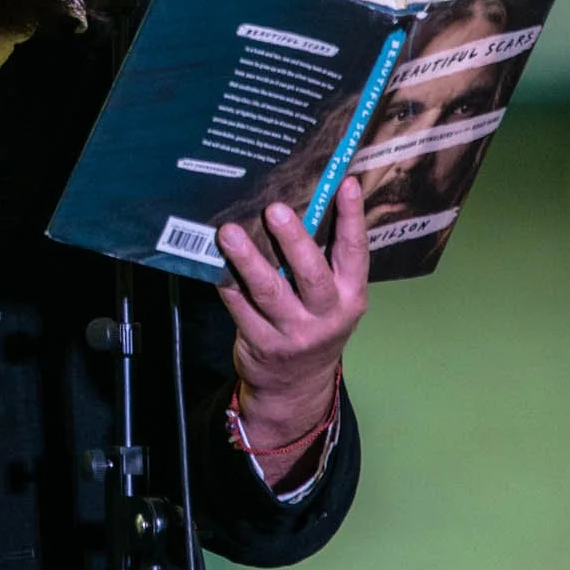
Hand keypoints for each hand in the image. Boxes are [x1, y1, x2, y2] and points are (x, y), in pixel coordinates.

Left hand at [215, 177, 367, 470]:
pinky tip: (215, 264)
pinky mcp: (262, 344)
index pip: (354, 252)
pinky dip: (228, 285)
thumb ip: (322, 261)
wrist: (297, 386)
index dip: (351, 218)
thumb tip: (303, 204)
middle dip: (292, 239)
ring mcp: (293, 332)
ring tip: (228, 233)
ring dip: (247, 259)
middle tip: (274, 209)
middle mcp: (326, 315)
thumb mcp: (332, 298)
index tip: (346, 183)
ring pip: (268, 290)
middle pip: (310, 273)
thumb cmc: (314, 325)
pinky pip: (240, 309)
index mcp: (350, 296)